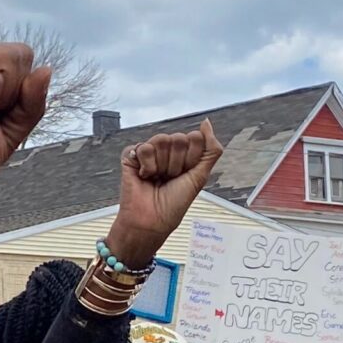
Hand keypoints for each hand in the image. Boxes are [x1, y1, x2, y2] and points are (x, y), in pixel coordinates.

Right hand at [104, 121, 224, 270]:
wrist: (152, 219)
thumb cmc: (174, 203)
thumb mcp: (200, 176)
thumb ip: (211, 149)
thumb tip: (206, 122)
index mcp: (184, 155)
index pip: (195, 138)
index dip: (193, 158)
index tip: (186, 174)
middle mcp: (167, 151)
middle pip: (179, 138)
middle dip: (177, 162)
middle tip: (170, 178)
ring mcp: (150, 152)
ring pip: (162, 140)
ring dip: (162, 165)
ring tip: (157, 178)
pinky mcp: (131, 155)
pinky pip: (144, 147)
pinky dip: (147, 165)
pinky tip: (144, 176)